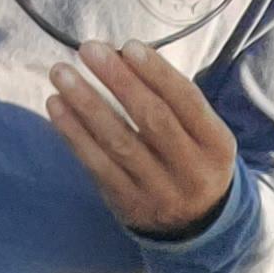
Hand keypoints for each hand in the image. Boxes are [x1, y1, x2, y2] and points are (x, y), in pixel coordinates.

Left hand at [47, 43, 237, 235]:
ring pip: (120, 142)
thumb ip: (170, 100)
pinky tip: (56, 105)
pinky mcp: (129, 204)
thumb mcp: (201, 133)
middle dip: (119, 81)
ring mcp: (160, 192)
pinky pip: (97, 165)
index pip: (188, 103)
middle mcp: (192, 171)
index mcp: (217, 146)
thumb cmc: (191, 158)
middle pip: (153, 120)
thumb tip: (119, 56)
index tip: (128, 46)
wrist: (196, 226)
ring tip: (61, 73)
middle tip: (88, 50)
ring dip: (87, 104)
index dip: (158, 73)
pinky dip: (74, 133)